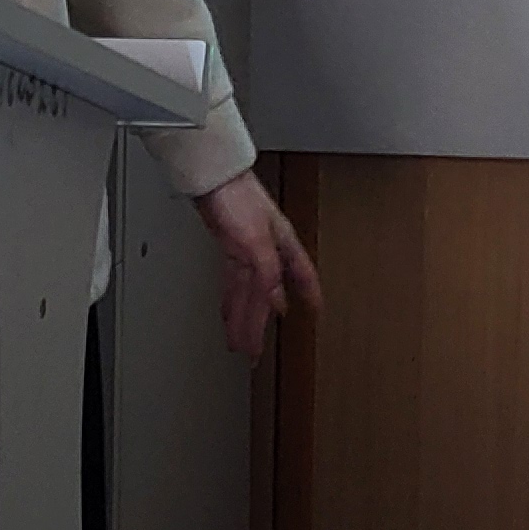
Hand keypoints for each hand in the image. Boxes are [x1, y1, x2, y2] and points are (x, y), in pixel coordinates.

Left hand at [191, 168, 322, 360]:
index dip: (310, 295)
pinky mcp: (229, 246)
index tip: (316, 313)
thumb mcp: (257, 239)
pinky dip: (232, 301)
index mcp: (283, 246)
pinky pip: (233, 283)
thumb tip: (275, 299)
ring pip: (247, 293)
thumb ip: (267, 271)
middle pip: (266, 295)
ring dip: (243, 319)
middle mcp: (268, 250)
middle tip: (256, 352)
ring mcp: (248, 249)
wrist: (212, 178)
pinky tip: (229, 312)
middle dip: (261, 324)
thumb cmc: (239, 197)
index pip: (302, 276)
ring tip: (239, 343)